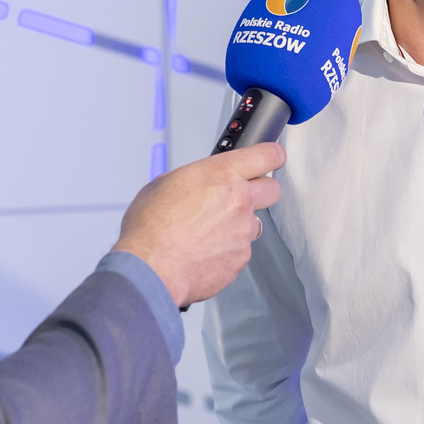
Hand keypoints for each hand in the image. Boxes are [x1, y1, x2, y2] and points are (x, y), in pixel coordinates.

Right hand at [113, 142, 284, 307]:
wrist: (151, 268)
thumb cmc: (151, 229)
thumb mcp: (164, 184)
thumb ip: (193, 180)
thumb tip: (196, 183)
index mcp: (222, 175)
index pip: (266, 155)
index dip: (272, 154)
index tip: (272, 156)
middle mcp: (239, 201)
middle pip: (272, 189)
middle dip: (260, 190)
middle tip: (240, 195)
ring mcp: (243, 232)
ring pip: (253, 223)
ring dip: (237, 225)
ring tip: (206, 232)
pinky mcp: (240, 258)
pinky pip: (240, 249)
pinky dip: (226, 250)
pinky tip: (203, 250)